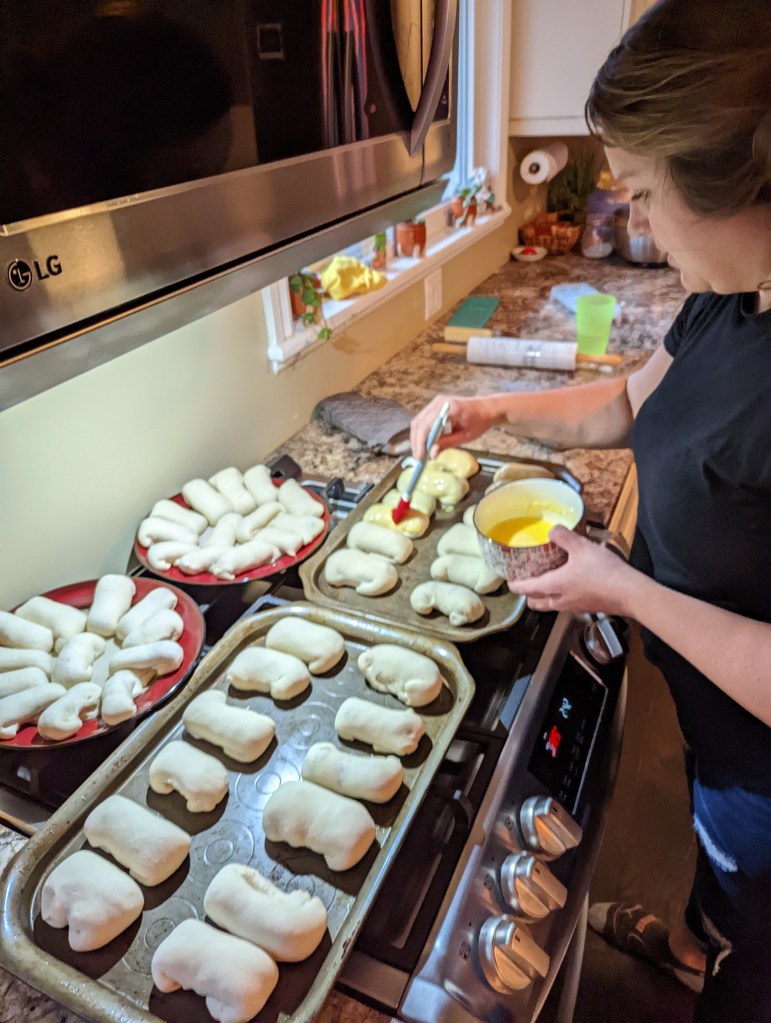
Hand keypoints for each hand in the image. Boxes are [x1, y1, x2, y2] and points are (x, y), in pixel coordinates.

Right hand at [410, 394, 494, 458]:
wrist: (487, 408)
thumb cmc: (479, 422)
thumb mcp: (464, 436)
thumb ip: (446, 444)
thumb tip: (431, 454)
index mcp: (449, 408)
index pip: (427, 425)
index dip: (421, 442)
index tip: (420, 457)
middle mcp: (440, 402)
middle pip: (419, 423)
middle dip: (416, 442)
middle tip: (418, 458)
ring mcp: (437, 402)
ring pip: (418, 421)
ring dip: (417, 438)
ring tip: (420, 453)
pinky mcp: (436, 405)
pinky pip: (424, 419)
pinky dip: (422, 432)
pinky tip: (425, 444)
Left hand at [508, 526, 637, 616]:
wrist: (629, 593)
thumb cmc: (604, 573)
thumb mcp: (581, 547)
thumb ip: (563, 536)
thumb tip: (553, 530)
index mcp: (553, 586)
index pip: (526, 589)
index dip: (515, 584)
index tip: (510, 580)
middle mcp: (560, 600)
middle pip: (536, 602)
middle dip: (529, 594)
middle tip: (528, 581)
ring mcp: (573, 606)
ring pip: (551, 604)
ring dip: (546, 596)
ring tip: (548, 581)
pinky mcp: (587, 607)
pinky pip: (567, 604)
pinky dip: (562, 596)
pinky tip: (572, 583)